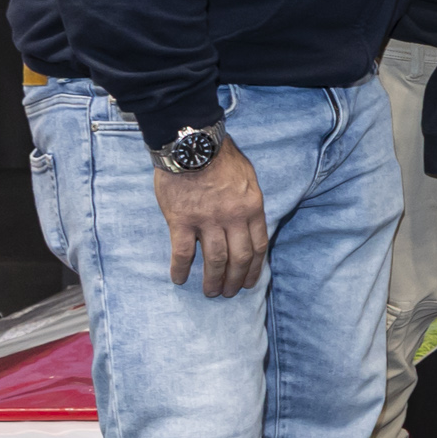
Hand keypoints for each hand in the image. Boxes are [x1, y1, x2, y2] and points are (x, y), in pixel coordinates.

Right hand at [157, 136, 267, 296]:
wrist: (192, 144)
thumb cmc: (221, 158)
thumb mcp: (248, 178)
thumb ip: (249, 203)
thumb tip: (250, 224)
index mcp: (252, 208)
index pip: (258, 246)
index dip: (255, 268)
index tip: (249, 282)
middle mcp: (233, 217)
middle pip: (239, 258)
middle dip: (235, 279)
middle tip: (228, 293)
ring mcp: (207, 220)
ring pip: (214, 259)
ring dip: (213, 279)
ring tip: (210, 292)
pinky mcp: (181, 220)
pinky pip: (182, 252)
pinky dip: (180, 268)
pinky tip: (179, 279)